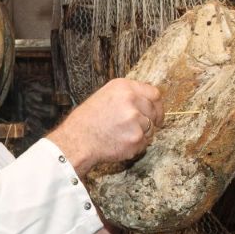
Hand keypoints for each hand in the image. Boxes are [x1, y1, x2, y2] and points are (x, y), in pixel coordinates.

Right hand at [47, 78, 163, 174]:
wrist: (77, 141)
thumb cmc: (87, 121)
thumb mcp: (105, 97)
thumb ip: (127, 96)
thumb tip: (147, 101)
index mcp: (123, 87)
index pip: (154, 93)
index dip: (157, 106)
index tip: (157, 114)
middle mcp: (131, 100)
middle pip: (154, 111)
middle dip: (150, 121)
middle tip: (138, 128)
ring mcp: (135, 120)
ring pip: (150, 129)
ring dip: (141, 134)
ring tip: (121, 135)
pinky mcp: (136, 138)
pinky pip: (144, 143)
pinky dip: (135, 146)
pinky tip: (119, 143)